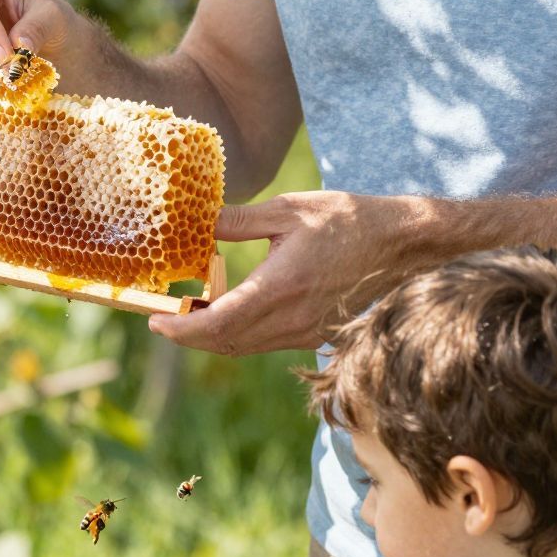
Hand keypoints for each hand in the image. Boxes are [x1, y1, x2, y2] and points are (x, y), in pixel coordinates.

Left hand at [149, 191, 427, 357]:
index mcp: (281, 286)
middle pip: (225, 342)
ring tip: (187, 315)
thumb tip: (200, 223)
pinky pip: (264, 343)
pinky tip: (226, 312)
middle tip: (162, 321)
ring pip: (243, 346)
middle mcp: (292, 319)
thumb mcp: (289, 209)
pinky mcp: (315, 334)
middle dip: (188, 336)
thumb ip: (240, 221)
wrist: (401, 244)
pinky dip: (237, 334)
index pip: (218, 322)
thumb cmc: (348, 219)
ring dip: (211, 337)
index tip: (155, 323)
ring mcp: (305, 331)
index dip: (181, 329)